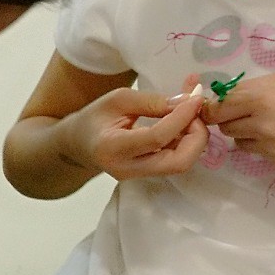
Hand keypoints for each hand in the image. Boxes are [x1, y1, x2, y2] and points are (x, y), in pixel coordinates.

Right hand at [59, 84, 207, 180]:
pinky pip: (176, 161)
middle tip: (196, 113)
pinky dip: (188, 142)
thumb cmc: (94, 118)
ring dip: (195, 139)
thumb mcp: (118, 99)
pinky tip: (184, 124)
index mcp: (112, 147)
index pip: (157, 137)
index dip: (182, 117)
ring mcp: (138, 176)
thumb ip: (153, 101)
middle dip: (197, 136)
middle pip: (178, 162)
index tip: (196, 98)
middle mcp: (126, 168)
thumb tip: (189, 102)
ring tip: (190, 116)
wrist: (77, 145)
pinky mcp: (148, 175)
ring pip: (181, 164)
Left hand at [206, 71, 274, 171]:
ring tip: (270, 122)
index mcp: (262, 100)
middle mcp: (263, 127)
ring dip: (246, 133)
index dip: (212, 108)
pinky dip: (263, 144)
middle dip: (230, 119)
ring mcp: (271, 148)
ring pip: (239, 142)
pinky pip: (258, 153)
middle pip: (224, 127)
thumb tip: (223, 97)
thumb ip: (252, 87)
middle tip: (246, 112)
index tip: (213, 107)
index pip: (218, 109)